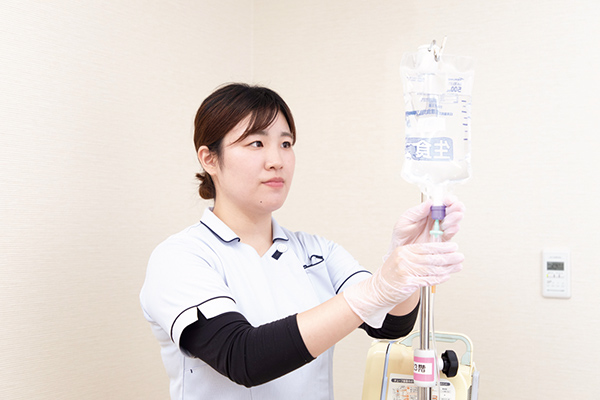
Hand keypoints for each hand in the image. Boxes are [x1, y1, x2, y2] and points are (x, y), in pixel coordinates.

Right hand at [343, 242, 463, 327]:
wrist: (378, 290)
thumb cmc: (391, 275)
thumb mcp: (401, 259)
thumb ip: (417, 255)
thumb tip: (438, 252)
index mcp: (403, 250)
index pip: (426, 246)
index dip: (442, 246)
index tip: (453, 246)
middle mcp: (404, 259)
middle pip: (431, 257)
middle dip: (449, 257)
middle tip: (460, 256)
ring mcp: (405, 272)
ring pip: (432, 269)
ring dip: (447, 268)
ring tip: (458, 266)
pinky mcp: (408, 284)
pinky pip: (428, 280)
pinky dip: (439, 278)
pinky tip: (446, 276)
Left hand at [389, 195, 464, 248]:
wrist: (400, 252)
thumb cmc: (401, 235)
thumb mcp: (405, 220)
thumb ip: (417, 212)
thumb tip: (429, 202)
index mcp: (428, 212)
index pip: (441, 202)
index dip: (448, 199)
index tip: (448, 200)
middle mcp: (436, 220)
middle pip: (451, 210)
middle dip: (456, 207)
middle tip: (456, 208)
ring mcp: (440, 230)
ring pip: (453, 221)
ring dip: (455, 218)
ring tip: (454, 217)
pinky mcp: (442, 241)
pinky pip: (450, 234)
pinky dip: (453, 230)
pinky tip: (452, 228)